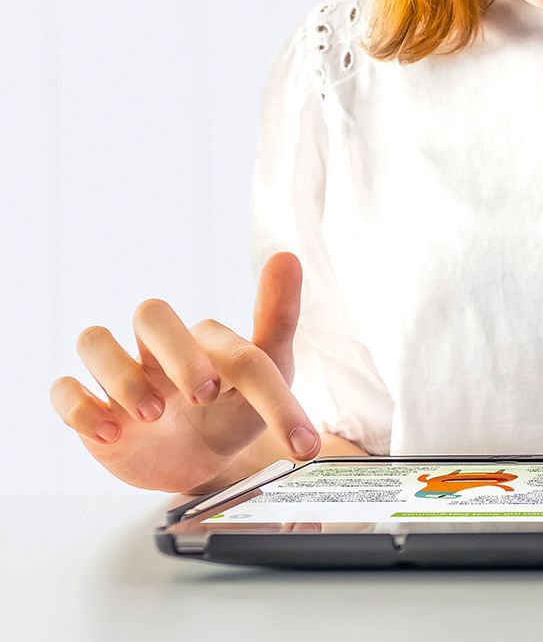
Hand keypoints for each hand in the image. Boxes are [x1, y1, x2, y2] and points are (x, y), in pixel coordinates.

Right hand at [49, 251, 321, 494]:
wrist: (200, 465)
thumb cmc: (235, 409)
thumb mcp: (270, 375)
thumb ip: (280, 319)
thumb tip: (287, 254)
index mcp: (208, 340)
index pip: (234, 347)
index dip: (267, 389)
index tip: (301, 438)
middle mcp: (161, 349)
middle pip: (151, 313)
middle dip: (177, 352)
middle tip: (205, 394)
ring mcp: (123, 376)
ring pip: (95, 341)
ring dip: (122, 377)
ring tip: (154, 414)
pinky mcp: (92, 410)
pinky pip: (64, 390)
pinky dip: (80, 408)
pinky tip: (109, 433)